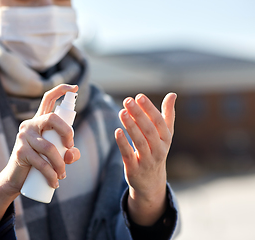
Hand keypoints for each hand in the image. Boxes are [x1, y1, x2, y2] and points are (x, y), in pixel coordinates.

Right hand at [0, 84, 80, 225]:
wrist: (15, 178)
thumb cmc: (38, 163)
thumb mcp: (56, 155)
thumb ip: (68, 152)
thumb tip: (72, 153)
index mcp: (39, 121)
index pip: (48, 99)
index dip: (61, 90)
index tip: (75, 87)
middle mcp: (30, 124)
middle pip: (52, 119)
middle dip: (67, 132)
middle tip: (70, 147)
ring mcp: (24, 137)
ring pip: (49, 147)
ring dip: (60, 165)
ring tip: (63, 176)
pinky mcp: (20, 151)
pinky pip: (41, 163)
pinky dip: (51, 175)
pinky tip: (55, 183)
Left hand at [115, 93, 176, 225]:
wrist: (151, 181)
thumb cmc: (156, 151)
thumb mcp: (165, 135)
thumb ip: (167, 114)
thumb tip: (172, 94)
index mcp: (166, 139)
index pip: (159, 122)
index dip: (149, 109)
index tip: (139, 96)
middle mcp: (159, 150)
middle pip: (149, 130)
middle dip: (138, 114)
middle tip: (127, 100)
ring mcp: (147, 160)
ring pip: (139, 141)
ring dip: (130, 126)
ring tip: (122, 112)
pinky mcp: (134, 169)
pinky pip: (128, 155)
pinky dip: (123, 143)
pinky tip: (117, 131)